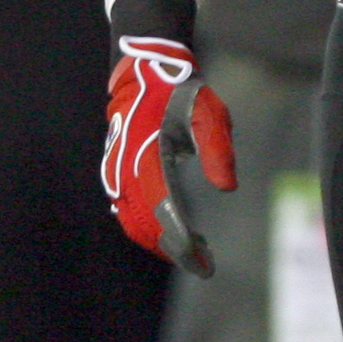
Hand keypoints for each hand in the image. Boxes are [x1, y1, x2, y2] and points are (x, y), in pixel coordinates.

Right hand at [102, 37, 236, 276]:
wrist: (143, 76)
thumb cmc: (181, 95)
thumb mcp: (209, 114)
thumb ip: (218, 149)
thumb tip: (227, 188)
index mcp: (148, 157)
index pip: (163, 211)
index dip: (181, 240)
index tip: (202, 260)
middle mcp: (125, 171)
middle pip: (145, 225)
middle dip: (174, 250)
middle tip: (205, 266)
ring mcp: (115, 175)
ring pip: (133, 223)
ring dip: (162, 243)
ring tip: (197, 253)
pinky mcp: (115, 176)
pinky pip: (128, 213)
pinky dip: (150, 230)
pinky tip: (178, 235)